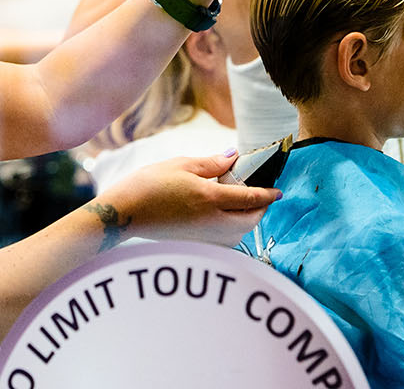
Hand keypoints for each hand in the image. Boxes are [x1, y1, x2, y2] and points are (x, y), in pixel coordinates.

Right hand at [99, 151, 279, 246]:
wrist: (124, 214)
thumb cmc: (148, 186)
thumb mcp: (181, 165)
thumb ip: (211, 163)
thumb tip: (234, 157)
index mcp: (210, 199)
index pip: (251, 198)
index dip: (268, 194)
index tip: (278, 190)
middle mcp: (212, 223)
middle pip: (251, 220)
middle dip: (261, 209)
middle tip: (262, 195)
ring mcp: (204, 237)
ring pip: (240, 233)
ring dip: (247, 220)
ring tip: (243, 204)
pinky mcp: (196, 245)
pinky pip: (226, 241)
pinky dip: (233, 230)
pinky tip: (223, 217)